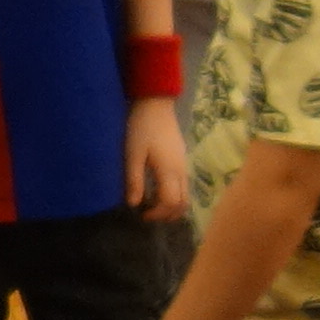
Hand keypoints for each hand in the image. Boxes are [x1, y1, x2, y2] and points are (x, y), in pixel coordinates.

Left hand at [124, 93, 189, 220]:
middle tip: (149, 215)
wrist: (156, 105)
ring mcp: (184, 165)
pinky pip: (184, 186)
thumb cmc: (142, 128)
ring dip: (172, 206)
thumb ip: (134, 180)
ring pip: (186, 195)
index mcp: (169, 171)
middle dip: (167, 214)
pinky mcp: (182, 160)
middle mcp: (181, 171)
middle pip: (183, 203)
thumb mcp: (133, 154)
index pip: (170, 202)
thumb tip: (133, 204)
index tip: (142, 214)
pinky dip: (175, 195)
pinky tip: (159, 191)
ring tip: (154, 205)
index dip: (157, 214)